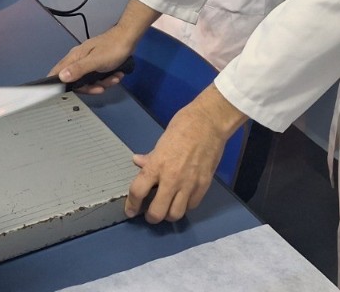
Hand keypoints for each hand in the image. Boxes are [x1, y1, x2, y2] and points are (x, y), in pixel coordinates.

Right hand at [50, 28, 135, 93]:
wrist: (128, 38)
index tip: (66, 94)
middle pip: (75, 80)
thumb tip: (61, 77)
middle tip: (101, 88)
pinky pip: (98, 76)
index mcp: (74, 57)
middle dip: (89, 87)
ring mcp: (88, 62)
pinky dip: (107, 78)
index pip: (57, 72)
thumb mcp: (95, 61)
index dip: (58, 84)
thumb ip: (79, 69)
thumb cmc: (112, 48)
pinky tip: (117, 75)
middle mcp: (78, 59)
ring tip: (114, 78)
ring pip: (89, 80)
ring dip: (103, 82)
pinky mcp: (98, 64)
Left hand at [124, 85, 244, 222]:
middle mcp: (171, 178)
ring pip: (176, 214)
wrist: (210, 122)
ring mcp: (189, 184)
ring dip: (169, 215)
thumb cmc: (183, 125)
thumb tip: (138, 162)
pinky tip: (183, 199)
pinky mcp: (204, 185)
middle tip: (150, 213)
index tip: (130, 210)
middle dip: (151, 217)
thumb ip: (151, 157)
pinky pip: (192, 205)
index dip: (131, 205)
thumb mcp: (162, 140)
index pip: (138, 192)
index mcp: (157, 165)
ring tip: (167, 209)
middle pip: (157, 212)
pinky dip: (185, 206)